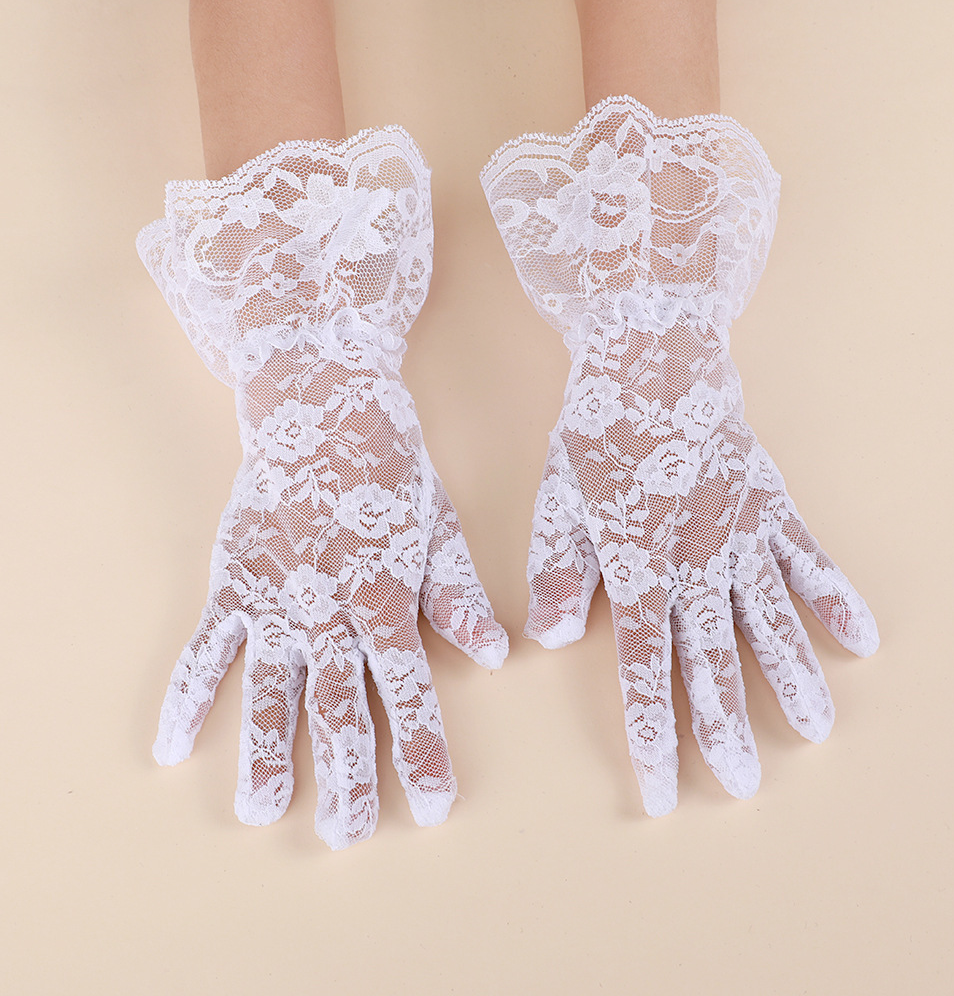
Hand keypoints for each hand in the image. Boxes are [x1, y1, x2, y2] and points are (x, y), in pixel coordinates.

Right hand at [138, 129, 506, 847]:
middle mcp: (328, 610)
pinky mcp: (232, 580)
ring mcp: (273, 598)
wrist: (322, 404)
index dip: (423, 754)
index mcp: (386, 598)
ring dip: (266, 753)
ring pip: (269, 691)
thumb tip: (495, 654)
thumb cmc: (390, 466)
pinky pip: (203, 649)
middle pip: (337, 708)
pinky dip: (186, 697)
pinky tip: (171, 746)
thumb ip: (459, 596)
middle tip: (349, 835)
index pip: (410, 694)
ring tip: (262, 811)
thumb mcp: (441, 527)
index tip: (432, 806)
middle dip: (346, 777)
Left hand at [524, 319, 876, 813]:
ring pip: (769, 619)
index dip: (654, 734)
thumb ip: (557, 569)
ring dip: (791, 676)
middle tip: (744, 786)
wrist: (652, 356)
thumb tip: (549, 638)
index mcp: (637, 566)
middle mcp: (695, 561)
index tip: (666, 790)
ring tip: (814, 729)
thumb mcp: (556, 497)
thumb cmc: (597, 429)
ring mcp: (740, 532)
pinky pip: (808, 557)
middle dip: (724, 726)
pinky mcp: (769, 504)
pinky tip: (859, 637)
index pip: (645, 668)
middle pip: (713, 659)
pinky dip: (833, 597)